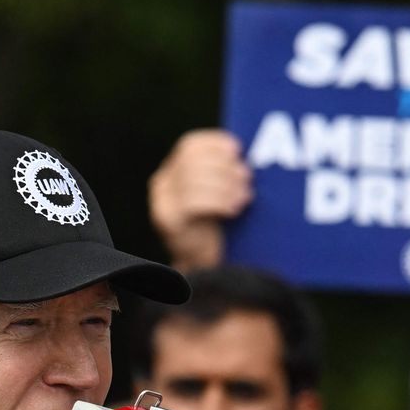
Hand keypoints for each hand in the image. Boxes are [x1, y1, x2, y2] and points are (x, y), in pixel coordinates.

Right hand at [148, 129, 251, 269]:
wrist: (201, 267)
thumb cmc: (215, 227)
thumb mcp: (215, 194)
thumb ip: (219, 173)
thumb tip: (241, 156)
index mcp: (172, 171)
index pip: (189, 144)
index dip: (215, 143)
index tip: (238, 149)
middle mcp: (162, 183)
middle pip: (193, 160)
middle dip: (225, 167)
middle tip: (247, 177)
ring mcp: (162, 202)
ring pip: (194, 179)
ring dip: (226, 186)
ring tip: (245, 197)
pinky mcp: (168, 220)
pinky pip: (193, 201)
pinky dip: (218, 202)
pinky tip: (233, 210)